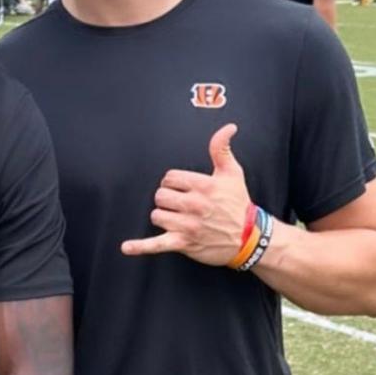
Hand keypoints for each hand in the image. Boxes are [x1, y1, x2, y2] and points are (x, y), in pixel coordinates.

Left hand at [121, 124, 251, 265]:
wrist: (248, 237)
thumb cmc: (238, 203)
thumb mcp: (233, 173)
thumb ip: (222, 149)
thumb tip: (228, 127)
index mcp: (204, 186)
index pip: (170, 178)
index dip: (173, 182)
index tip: (182, 188)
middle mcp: (195, 205)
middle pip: (160, 196)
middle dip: (167, 199)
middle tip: (179, 204)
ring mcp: (188, 226)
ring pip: (157, 216)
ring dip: (163, 217)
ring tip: (177, 219)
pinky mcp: (183, 243)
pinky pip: (157, 245)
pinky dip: (140, 247)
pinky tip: (127, 247)